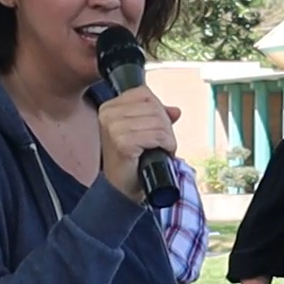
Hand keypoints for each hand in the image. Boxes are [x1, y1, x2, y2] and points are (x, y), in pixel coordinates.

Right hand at [97, 86, 180, 203]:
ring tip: (159, 149)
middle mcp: (108, 114)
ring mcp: (114, 128)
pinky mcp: (123, 142)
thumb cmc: (131, 161)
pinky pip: (158, 135)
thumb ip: (156, 117)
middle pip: (153, 106)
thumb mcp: (142, 133)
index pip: (144, 94)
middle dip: (164, 125)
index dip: (158, 110)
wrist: (122, 189)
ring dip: (167, 137)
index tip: (154, 129)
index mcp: (109, 107)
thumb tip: (175, 110)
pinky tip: (159, 153)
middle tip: (159, 143)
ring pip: (158, 120)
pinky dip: (166, 145)